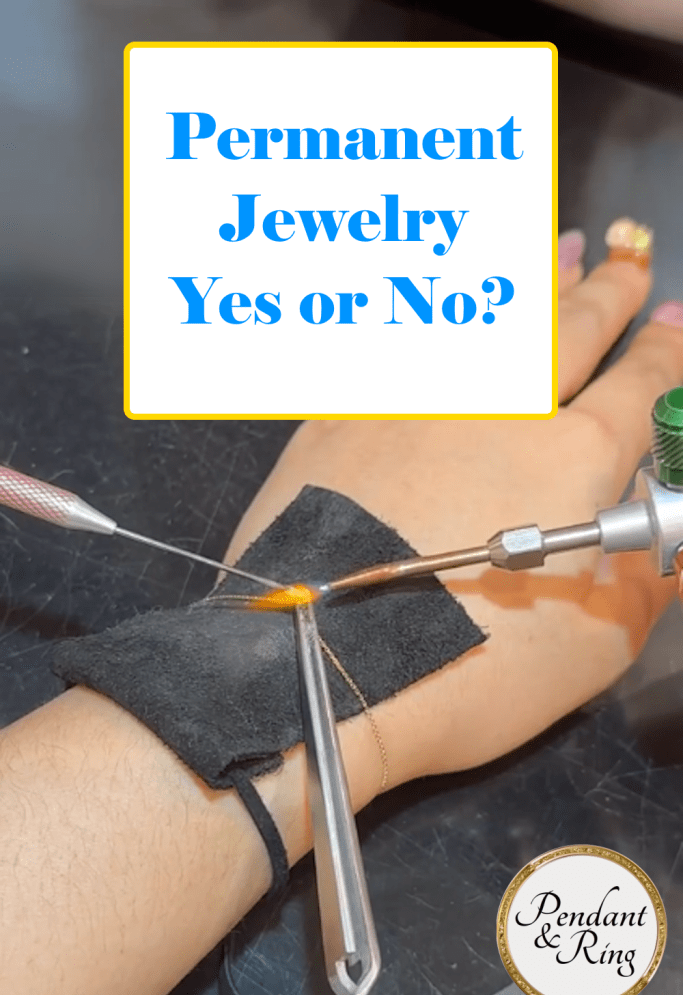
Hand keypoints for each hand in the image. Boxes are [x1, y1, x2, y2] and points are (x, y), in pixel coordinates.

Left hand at [226, 227, 682, 790]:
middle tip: (628, 257)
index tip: (675, 322)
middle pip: (571, 331)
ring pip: (493, 320)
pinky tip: (453, 300)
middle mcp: (500, 410)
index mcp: (571, 460)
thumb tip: (669, 539)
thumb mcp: (593, 648)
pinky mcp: (349, 412)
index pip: (640, 386)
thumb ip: (646, 579)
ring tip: (563, 246)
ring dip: (537, 279)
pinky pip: (404, 338)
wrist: (324, 666)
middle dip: (609, 291)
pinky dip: (442, 308)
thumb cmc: (467, 674)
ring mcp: (418, 401)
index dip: (665, 352)